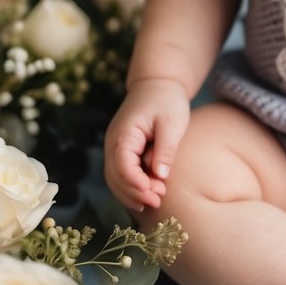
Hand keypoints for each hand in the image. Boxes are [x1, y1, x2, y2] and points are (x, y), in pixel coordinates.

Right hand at [104, 77, 189, 212]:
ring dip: (132, 193)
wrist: (157, 83)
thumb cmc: (167, 100)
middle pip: (116, 177)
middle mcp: (113, 142)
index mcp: (124, 133)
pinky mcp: (121, 151)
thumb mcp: (172, 123)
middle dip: (135, 192)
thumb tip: (160, 176)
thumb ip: (165, 150)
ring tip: (155, 201)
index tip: (154, 193)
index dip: (136, 183)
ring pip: (115, 179)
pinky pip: (121, 174)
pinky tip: (146, 195)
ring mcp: (114, 147)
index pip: (123, 166)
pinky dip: (131, 186)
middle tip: (158, 200)